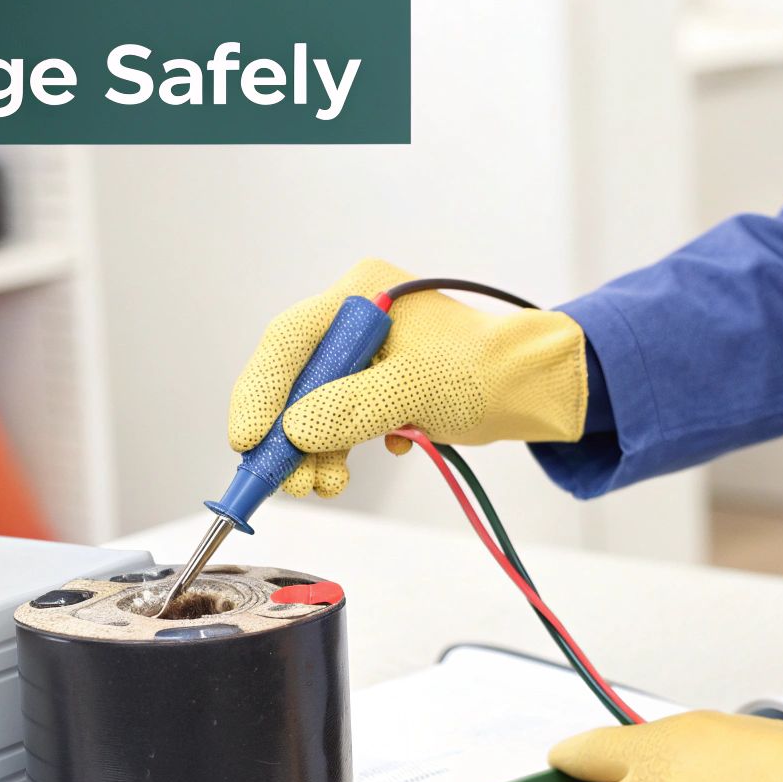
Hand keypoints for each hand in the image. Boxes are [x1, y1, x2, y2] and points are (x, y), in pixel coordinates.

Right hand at [227, 259, 588, 497]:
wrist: (535, 388)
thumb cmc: (486, 371)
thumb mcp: (415, 389)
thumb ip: (351, 408)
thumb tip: (294, 432)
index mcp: (360, 295)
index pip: (288, 340)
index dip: (260, 392)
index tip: (247, 440)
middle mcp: (356, 318)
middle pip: (296, 377)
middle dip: (289, 434)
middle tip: (289, 481)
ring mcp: (367, 353)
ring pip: (317, 404)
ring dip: (316, 450)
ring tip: (325, 486)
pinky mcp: (379, 383)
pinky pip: (343, 416)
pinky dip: (344, 446)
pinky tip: (370, 458)